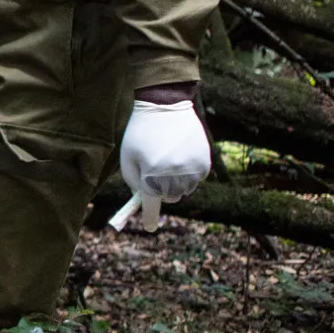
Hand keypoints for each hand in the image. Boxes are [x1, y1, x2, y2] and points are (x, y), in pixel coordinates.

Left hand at [113, 100, 210, 232]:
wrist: (166, 106)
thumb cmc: (141, 132)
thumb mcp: (128, 155)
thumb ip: (133, 180)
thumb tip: (144, 198)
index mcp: (152, 173)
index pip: (151, 203)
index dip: (150, 217)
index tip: (150, 227)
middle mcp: (174, 174)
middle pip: (169, 197)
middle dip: (160, 191)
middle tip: (155, 175)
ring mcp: (192, 169)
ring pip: (184, 190)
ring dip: (175, 183)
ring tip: (167, 160)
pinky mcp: (205, 163)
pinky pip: (196, 179)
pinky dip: (188, 174)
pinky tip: (181, 155)